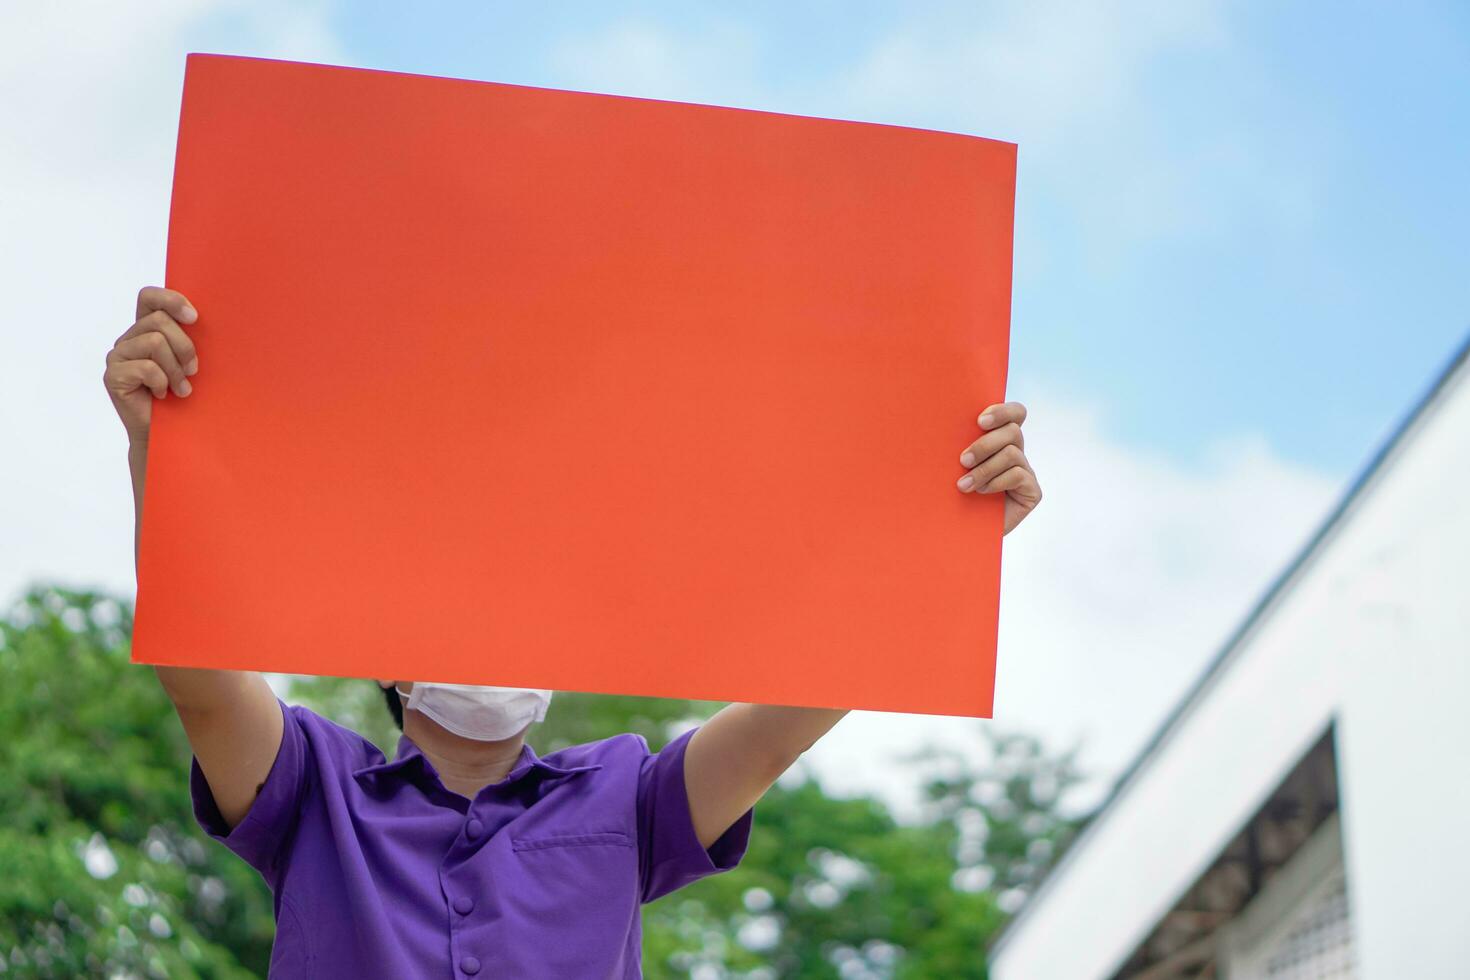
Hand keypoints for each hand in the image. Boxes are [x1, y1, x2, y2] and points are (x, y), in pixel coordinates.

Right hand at [103, 286, 199, 443]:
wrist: (167, 433)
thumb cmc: (183, 395)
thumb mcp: (189, 360)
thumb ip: (188, 337)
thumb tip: (200, 318)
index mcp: (145, 329)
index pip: (149, 297)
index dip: (171, 299)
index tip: (195, 318)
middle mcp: (128, 339)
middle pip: (158, 321)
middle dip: (184, 346)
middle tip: (193, 371)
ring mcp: (117, 357)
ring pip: (154, 342)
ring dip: (175, 369)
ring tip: (180, 389)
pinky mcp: (113, 376)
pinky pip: (146, 367)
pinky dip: (162, 383)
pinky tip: (162, 395)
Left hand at [956, 401, 1041, 534]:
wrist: (959, 532)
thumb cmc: (951, 494)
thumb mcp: (954, 465)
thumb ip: (960, 443)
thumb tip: (945, 419)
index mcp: (1000, 439)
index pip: (1016, 413)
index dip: (1002, 411)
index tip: (979, 421)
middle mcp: (1017, 452)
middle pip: (1012, 431)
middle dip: (985, 444)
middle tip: (962, 460)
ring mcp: (1026, 472)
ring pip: (1011, 454)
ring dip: (984, 469)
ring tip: (964, 485)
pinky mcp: (1032, 491)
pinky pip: (1018, 475)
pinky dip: (996, 482)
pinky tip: (981, 493)